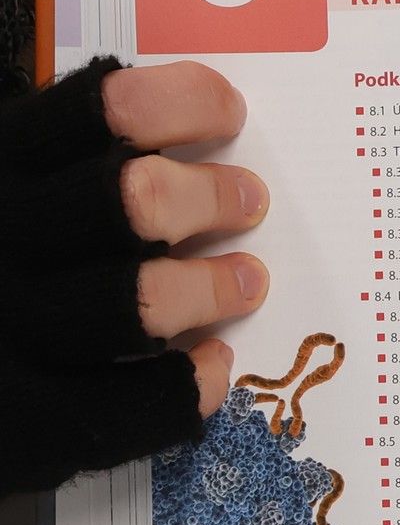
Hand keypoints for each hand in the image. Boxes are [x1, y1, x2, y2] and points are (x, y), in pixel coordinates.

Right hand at [0, 56, 269, 495]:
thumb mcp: (2, 183)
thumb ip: (63, 158)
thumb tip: (194, 123)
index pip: (106, 108)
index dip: (185, 103)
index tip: (229, 115)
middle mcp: (0, 238)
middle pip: (136, 202)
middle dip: (211, 198)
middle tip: (250, 201)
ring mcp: (11, 332)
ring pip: (142, 303)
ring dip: (212, 288)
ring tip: (247, 283)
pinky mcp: (25, 422)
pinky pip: (134, 405)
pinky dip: (188, 383)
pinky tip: (210, 363)